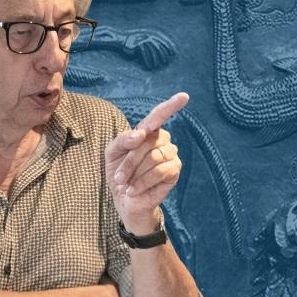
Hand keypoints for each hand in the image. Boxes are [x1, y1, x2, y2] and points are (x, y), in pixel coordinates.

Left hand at [105, 93, 187, 230]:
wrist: (125, 200)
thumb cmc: (119, 174)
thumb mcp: (112, 153)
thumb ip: (122, 139)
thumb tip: (140, 134)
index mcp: (148, 132)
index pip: (159, 115)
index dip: (171, 106)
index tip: (184, 96)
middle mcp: (162, 140)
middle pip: (147, 141)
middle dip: (129, 161)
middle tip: (119, 177)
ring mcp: (171, 155)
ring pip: (153, 157)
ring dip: (135, 173)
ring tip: (127, 184)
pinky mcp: (174, 171)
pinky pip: (159, 171)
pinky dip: (143, 182)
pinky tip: (135, 190)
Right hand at [121, 30, 175, 69]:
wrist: (122, 39)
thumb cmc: (134, 42)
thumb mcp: (145, 42)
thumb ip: (153, 44)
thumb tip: (165, 53)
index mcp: (151, 34)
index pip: (163, 40)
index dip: (170, 47)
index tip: (174, 53)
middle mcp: (148, 35)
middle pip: (159, 45)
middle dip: (163, 54)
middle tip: (164, 62)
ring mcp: (142, 39)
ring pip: (153, 50)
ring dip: (155, 59)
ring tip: (156, 65)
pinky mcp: (137, 44)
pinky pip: (145, 53)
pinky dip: (148, 60)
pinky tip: (149, 66)